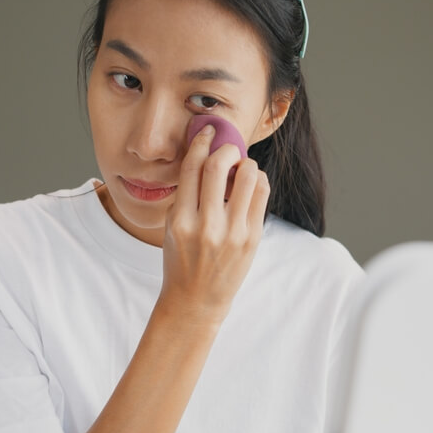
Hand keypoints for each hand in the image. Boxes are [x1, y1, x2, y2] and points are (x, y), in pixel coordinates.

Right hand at [158, 124, 270, 326]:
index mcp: (180, 221)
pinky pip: (261, 194)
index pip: (191, 168)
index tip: (207, 132)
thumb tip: (208, 155)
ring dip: (246, 163)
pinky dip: (257, 179)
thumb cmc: (181, 260)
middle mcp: (206, 226)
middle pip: (218, 167)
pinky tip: (250, 181)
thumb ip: (188, 195)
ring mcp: (232, 233)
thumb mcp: (171, 227)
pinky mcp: (252, 239)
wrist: (196, 300)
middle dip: (225, 148)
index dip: (201, 142)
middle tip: (227, 147)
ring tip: (241, 166)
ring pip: (247, 177)